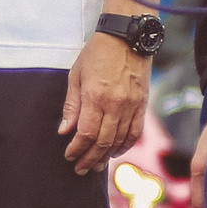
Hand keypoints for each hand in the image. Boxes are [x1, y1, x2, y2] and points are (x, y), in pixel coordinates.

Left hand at [61, 35, 148, 173]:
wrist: (127, 37)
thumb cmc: (96, 54)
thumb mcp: (76, 76)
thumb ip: (71, 106)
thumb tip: (64, 131)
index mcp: (96, 97)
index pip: (86, 133)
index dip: (77, 149)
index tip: (69, 156)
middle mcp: (115, 105)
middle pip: (103, 142)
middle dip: (90, 159)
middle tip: (80, 169)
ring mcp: (131, 106)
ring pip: (120, 140)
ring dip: (107, 156)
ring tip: (96, 165)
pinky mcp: (142, 104)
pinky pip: (135, 132)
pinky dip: (125, 145)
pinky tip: (116, 152)